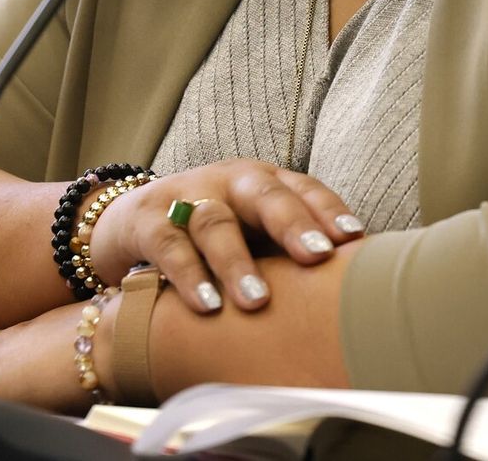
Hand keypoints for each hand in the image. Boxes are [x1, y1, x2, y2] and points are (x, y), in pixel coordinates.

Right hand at [88, 160, 362, 315]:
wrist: (134, 221)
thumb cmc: (214, 234)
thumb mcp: (253, 233)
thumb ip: (290, 254)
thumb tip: (352, 298)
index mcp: (262, 182)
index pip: (302, 188)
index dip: (328, 209)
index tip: (353, 238)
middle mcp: (228, 182)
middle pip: (264, 194)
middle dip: (292, 223)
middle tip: (316, 255)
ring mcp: (186, 197)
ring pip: (215, 222)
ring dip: (237, 262)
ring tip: (256, 301)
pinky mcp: (148, 221)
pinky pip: (170, 247)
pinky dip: (188, 275)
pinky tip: (206, 306)